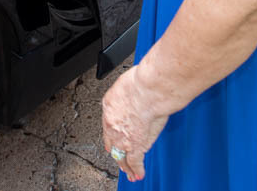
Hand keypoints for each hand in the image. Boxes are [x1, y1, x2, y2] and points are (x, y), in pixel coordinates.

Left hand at [101, 64, 168, 182]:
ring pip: (121, 155)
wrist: (149, 90)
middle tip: (118, 159)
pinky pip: (135, 162)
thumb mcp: (126, 82)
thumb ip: (127, 92)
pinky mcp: (136, 145)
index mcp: (109, 107)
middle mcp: (112, 124)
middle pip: (112, 143)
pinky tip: (138, 174)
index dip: (110, 135)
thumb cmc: (141, 82)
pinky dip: (137, 170)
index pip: (107, 126)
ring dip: (125, 165)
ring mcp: (123, 136)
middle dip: (115, 152)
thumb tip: (133, 92)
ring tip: (128, 172)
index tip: (110, 141)